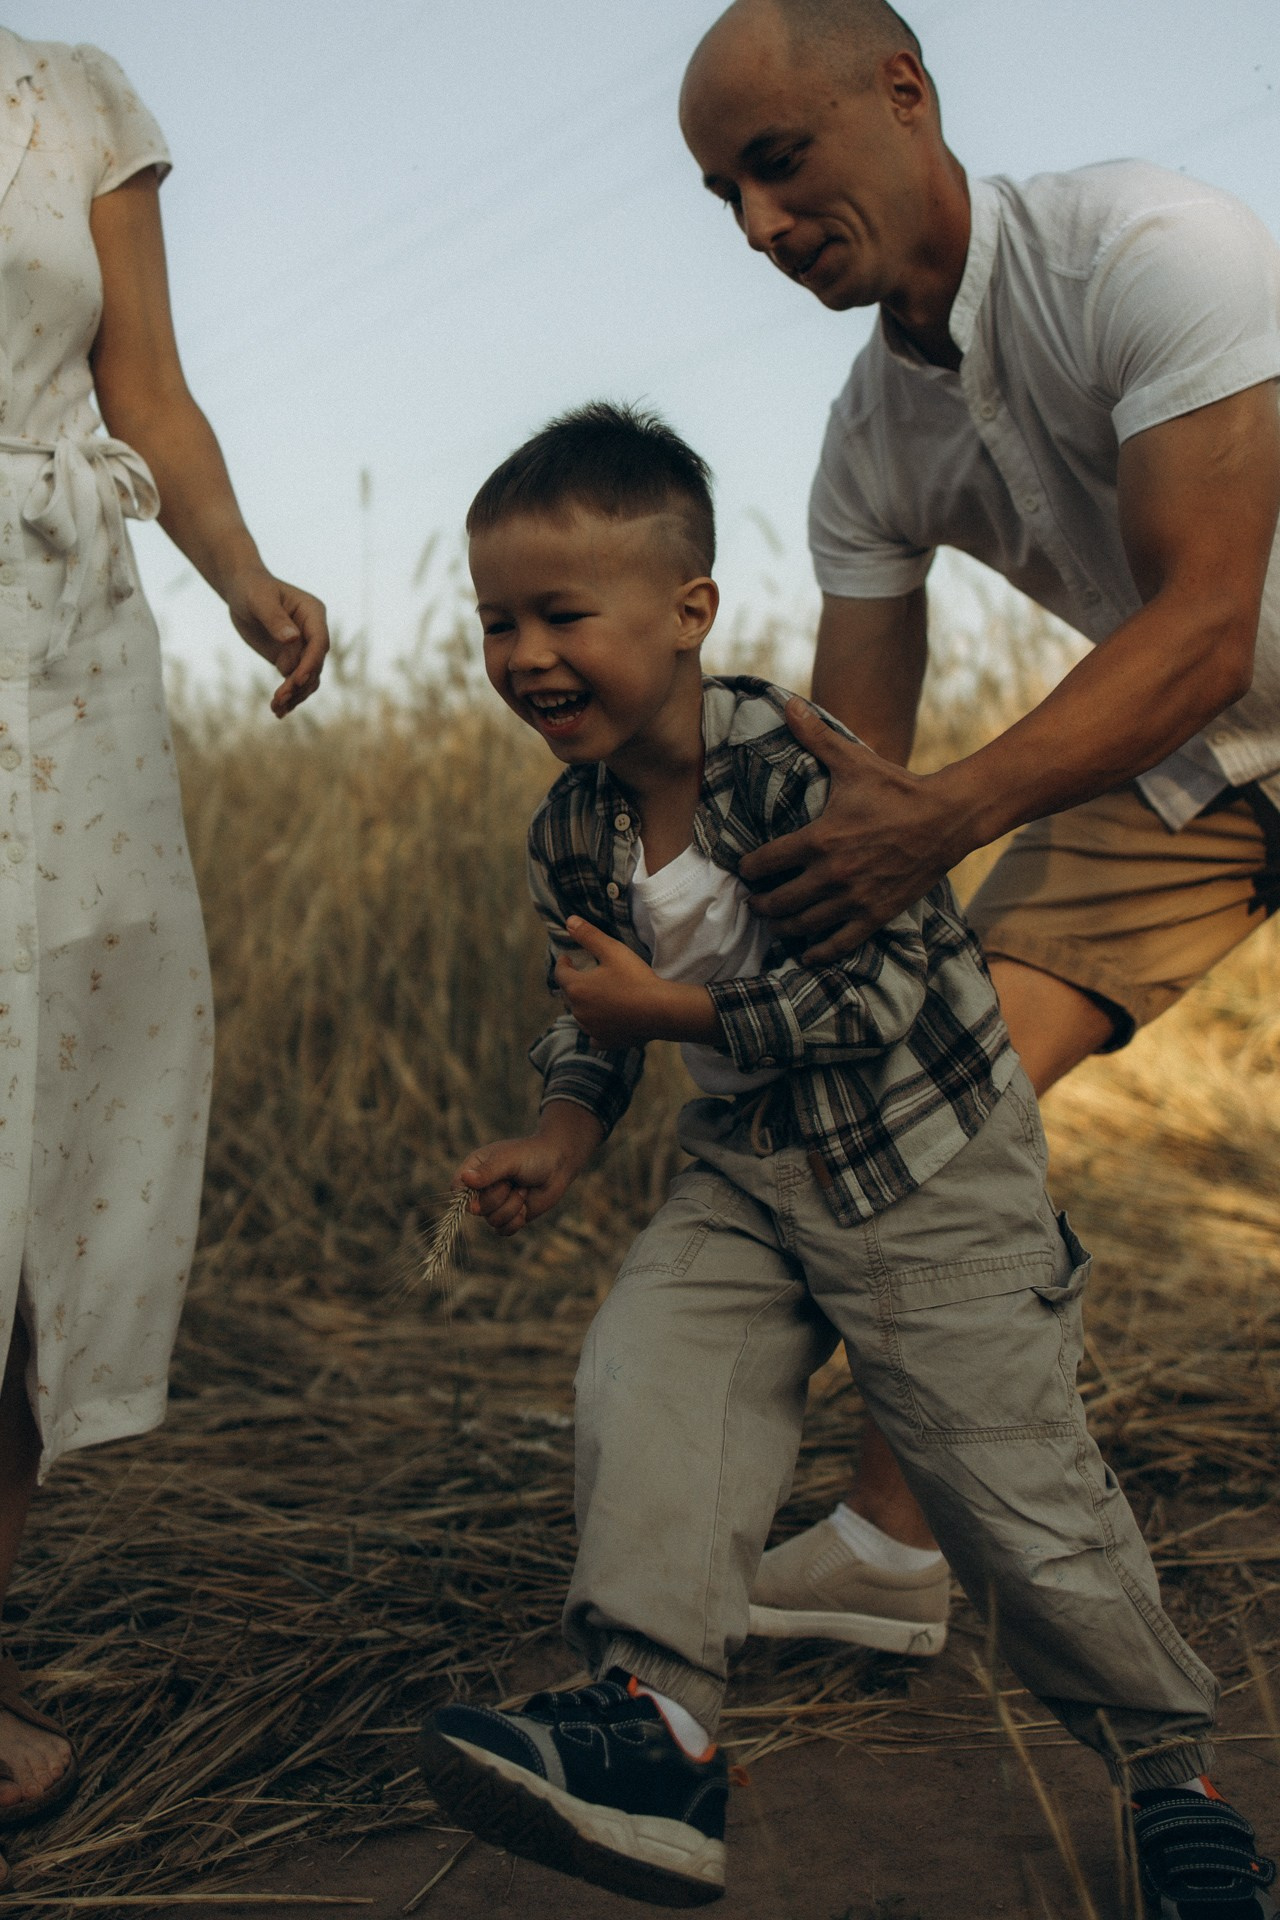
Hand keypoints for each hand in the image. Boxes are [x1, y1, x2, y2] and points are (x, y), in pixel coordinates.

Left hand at [227, 566, 330, 717]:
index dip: (311, 662)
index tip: (296, 679)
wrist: (241, 590)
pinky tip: (277, 710)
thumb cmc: (251, 588)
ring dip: (294, 695)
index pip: (319, 642)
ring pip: (307, 678)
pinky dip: (288, 696)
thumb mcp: (260, 600)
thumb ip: (275, 619)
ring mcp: (303, 647)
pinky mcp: (291, 658)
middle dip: (299, 683)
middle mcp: (313, 632)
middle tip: (280, 698)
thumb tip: (292, 638)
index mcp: (313, 613)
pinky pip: (294, 681)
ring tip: (276, 709)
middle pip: (314, 665)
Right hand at [457, 1105, 601, 1235]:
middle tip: (513, 1183)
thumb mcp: (509, 1160)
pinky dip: (516, 1222)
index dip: (465, 1196)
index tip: (480, 1191)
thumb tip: (465, 1180)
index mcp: (475, 1168)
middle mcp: (482, 1188)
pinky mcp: (510, 1216)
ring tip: (523, 1191)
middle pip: (475, 1209)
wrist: (558, 1165)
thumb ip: (488, 1172)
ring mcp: (496, 1203)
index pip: (457, 1188)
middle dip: (498, 1198)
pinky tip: (525, 1207)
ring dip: (512, 1208)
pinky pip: (503, 1231)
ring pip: (492, 1221)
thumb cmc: (532, 1155)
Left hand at [556, 917, 718, 1049]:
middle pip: (569, 995)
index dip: (563, 964)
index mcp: (577, 988)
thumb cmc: (635, 978)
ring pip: (580, 1015)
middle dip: (574, 984)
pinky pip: (594, 1036)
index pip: (560, 973)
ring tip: (595, 997)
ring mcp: (591, 1028)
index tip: (567, 958)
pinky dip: (596, 1029)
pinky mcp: (605, 1041)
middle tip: (584, 975)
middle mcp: (578, 1011)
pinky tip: (603, 1024)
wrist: (660, 1010)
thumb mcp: (612, 951)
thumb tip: (569, 921)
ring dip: (585, 1006)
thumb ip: (589, 935)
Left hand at [738, 699, 966, 961]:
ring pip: (802, 926)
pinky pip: (838, 944)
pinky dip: (817, 953)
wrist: (948, 817)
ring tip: (774, 922)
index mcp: (819, 838)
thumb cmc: (897, 789)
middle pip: (777, 902)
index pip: (764, 862)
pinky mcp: (876, 915)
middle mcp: (832, 874)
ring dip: (782, 927)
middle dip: (759, 903)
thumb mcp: (853, 761)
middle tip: (752, 901)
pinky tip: (806, 953)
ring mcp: (854, 899)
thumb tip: (787, 703)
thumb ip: (816, 737)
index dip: (748, 868)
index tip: (744, 868)